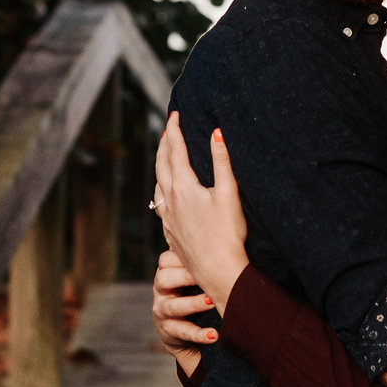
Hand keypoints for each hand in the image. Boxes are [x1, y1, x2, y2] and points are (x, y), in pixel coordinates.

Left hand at [153, 113, 250, 315]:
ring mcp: (168, 219)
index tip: (175, 114)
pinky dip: (161, 189)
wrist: (218, 273)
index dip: (175, 130)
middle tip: (168, 129)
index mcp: (183, 187)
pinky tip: (166, 195)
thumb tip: (217, 132)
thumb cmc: (227, 235)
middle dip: (164, 144)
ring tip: (164, 156)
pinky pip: (160, 204)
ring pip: (157, 185)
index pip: (175, 150)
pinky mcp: (171, 233)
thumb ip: (222, 161)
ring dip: (160, 166)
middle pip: (161, 164)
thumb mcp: (228, 194)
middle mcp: (170, 201)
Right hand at [153, 249, 217, 377]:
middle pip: (163, 278)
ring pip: (172, 306)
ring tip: (212, 302)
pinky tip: (214, 334)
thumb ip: (209, 262)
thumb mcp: (201, 279)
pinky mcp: (168, 332)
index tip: (204, 252)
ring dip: (193, 304)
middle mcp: (162, 291)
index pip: (166, 260)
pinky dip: (198, 334)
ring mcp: (162, 311)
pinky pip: (181, 332)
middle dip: (185, 276)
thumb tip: (236, 236)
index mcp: (170, 273)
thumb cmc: (200, 297)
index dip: (181, 256)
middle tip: (205, 276)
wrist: (189, 335)